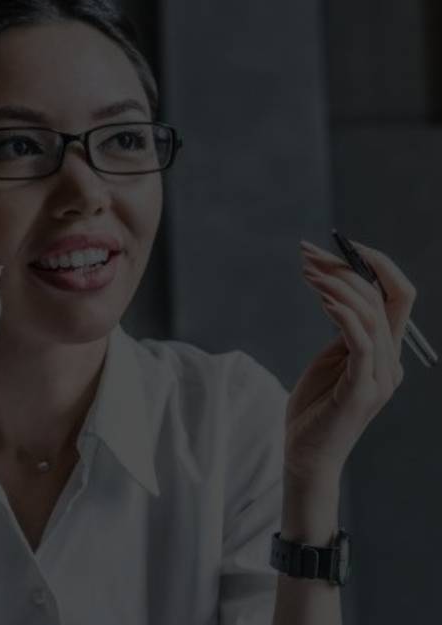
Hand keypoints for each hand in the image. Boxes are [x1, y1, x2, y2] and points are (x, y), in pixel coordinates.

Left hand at [283, 239, 416, 487]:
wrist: (305, 455)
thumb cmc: (315, 408)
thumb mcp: (331, 361)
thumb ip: (344, 332)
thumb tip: (338, 293)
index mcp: (386, 352)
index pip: (395, 296)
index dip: (374, 264)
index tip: (340, 245)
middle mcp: (391, 361)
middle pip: (383, 297)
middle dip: (346, 267)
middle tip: (308, 253)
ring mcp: (380, 377)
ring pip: (372, 315)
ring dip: (337, 285)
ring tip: (307, 271)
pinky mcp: (362, 391)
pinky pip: (360, 342)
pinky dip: (343, 313)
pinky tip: (322, 297)